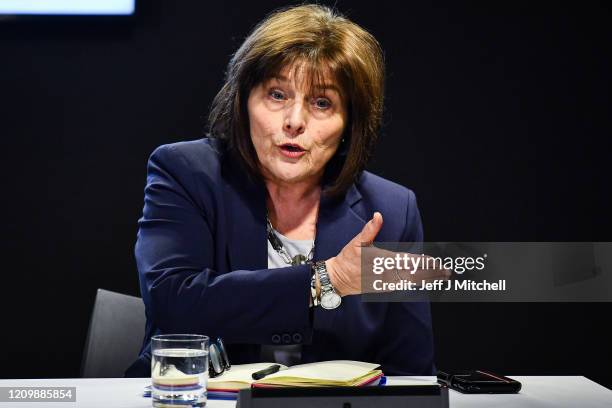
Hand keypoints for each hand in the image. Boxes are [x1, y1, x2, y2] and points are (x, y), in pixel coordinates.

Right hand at [325, 212, 450, 295]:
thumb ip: (369, 230)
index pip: (407, 261)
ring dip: (427, 279)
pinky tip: (426, 282)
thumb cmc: (348, 258)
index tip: (435, 262)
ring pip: (410, 281)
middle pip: (413, 273)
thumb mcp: (357, 242)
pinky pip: (403, 286)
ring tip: (442, 277)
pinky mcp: (384, 288)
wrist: (338, 278)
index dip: (422, 263)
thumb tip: (378, 215)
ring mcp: (386, 282)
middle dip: (431, 272)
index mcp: (383, 260)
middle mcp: (387, 273)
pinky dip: (416, 284)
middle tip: (447, 271)